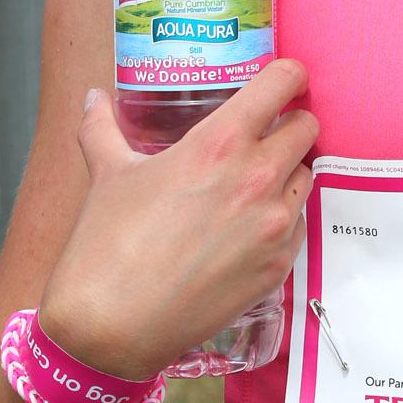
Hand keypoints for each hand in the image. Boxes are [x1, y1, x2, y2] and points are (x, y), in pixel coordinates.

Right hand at [39, 59, 318, 378]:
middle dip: (290, 123)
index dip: (288, 75)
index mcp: (220, 143)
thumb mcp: (107, 175)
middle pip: (307, 126)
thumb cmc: (106, 245)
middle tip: (265, 134)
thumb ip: (104, 128)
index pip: (282, 83)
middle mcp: (258, 177)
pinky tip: (249, 228)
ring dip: (288, 172)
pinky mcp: (280, 265)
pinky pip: (299, 224)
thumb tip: (95, 98)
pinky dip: (283, 218)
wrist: (111, 328)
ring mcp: (274, 224)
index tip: (283, 80)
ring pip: (306, 175)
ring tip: (252, 185)